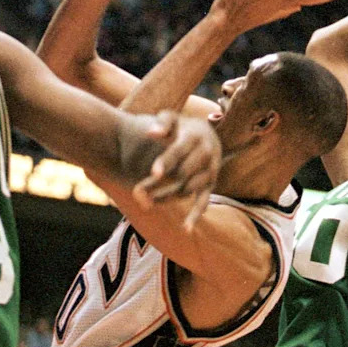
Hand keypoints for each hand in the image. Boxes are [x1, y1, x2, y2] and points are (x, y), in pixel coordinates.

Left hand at [132, 111, 220, 230]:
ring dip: (167, 198)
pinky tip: (186, 229)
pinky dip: (196, 215)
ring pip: (187, 189)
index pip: (179, 151)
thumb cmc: (181, 126)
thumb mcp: (171, 117)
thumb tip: (151, 133)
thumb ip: (162, 123)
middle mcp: (206, 154)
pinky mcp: (210, 183)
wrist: (207, 133)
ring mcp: (210, 170)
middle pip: (181, 174)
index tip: (153, 174)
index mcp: (195, 137)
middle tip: (137, 192)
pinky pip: (204, 200)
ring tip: (145, 203)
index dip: (166, 162)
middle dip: (159, 185)